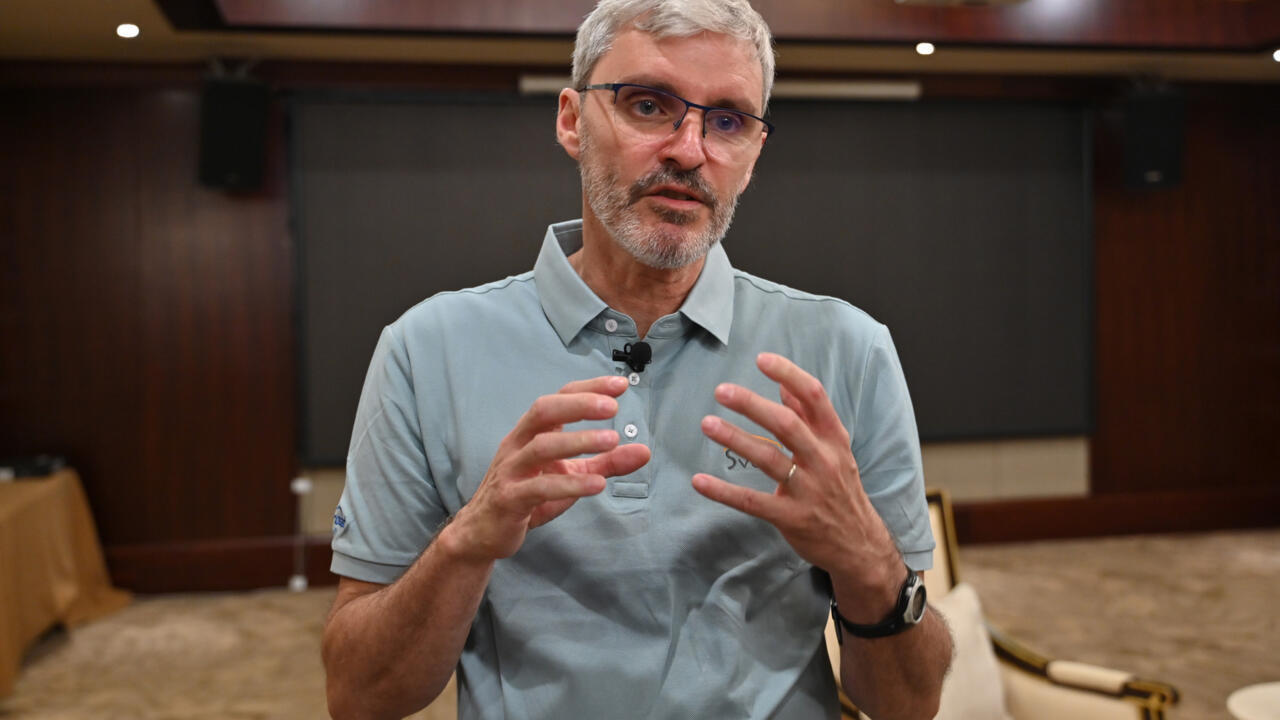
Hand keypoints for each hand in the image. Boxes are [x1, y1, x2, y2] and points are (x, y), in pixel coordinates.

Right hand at [447, 375, 650, 564]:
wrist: (484, 531)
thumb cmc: (529, 495)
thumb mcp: (573, 476)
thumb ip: (606, 462)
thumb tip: (645, 450)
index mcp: (533, 432)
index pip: (560, 399)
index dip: (588, 389)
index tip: (620, 385)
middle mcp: (518, 444)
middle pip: (544, 411)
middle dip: (578, 405)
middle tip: (612, 407)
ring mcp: (511, 470)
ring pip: (541, 446)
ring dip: (578, 441)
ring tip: (612, 440)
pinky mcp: (509, 499)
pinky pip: (539, 488)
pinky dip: (569, 485)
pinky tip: (596, 484)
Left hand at [692, 353, 901, 619]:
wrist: (859, 544)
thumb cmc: (841, 487)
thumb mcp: (835, 448)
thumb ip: (810, 417)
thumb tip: (785, 384)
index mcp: (834, 438)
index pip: (814, 397)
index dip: (789, 374)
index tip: (761, 359)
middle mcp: (823, 460)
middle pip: (787, 425)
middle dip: (753, 405)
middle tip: (722, 391)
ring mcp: (808, 490)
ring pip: (769, 459)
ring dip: (736, 439)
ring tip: (707, 424)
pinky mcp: (791, 518)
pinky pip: (752, 502)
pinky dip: (724, 491)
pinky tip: (699, 481)